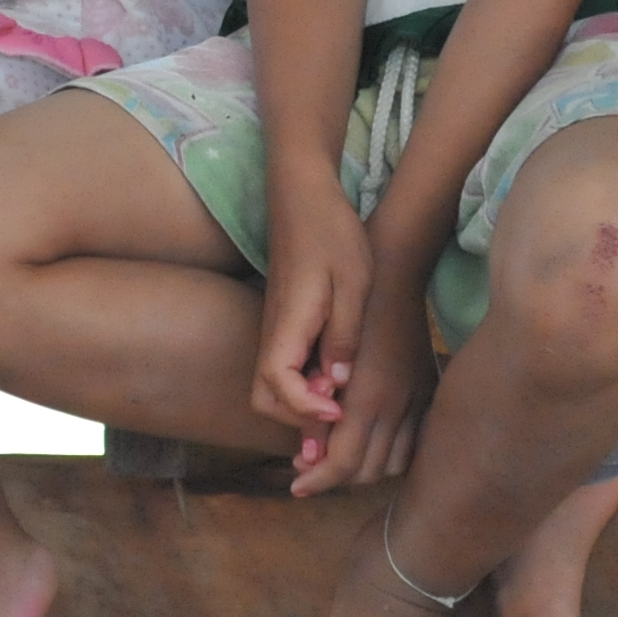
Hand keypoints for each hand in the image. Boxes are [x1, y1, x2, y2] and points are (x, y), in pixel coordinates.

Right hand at [254, 177, 372, 471]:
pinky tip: (337, 385)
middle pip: (264, 397)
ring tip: (341, 408)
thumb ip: (344, 336)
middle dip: (297, 420)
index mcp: (288, 323)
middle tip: (339, 419)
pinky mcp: (284, 325)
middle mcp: (274, 332)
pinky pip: (285, 371)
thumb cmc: (332, 234)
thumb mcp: (353, 283)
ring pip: (272, 386)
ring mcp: (276, 330)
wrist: (305, 197)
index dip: (305, 408)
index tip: (339, 409)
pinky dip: (305, 390)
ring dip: (301, 408)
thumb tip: (339, 385)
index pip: (277, 383)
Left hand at [312, 269, 440, 495]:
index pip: (343, 463)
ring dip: (364, 470)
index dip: (318, 479)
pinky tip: (370, 446)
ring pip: (392, 462)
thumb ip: (320, 409)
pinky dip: (390, 455)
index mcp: (367, 399)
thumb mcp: (325, 359)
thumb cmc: (350, 308)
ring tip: (338, 462)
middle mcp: (396, 407)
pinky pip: (412, 443)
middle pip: (367, 470)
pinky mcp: (427, 391)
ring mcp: (416, 400)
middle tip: (311, 473)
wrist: (394, 273)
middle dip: (337, 478)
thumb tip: (309, 450)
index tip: (297, 486)